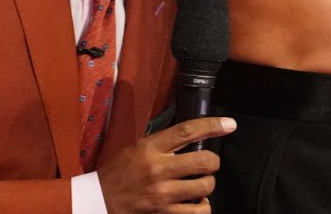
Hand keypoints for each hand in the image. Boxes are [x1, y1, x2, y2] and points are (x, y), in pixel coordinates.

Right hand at [98, 116, 235, 213]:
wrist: (100, 201)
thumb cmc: (120, 172)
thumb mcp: (137, 148)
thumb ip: (163, 142)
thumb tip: (192, 135)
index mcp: (150, 148)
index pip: (187, 132)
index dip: (212, 126)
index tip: (229, 125)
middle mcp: (158, 169)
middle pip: (204, 161)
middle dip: (213, 162)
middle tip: (208, 163)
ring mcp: (163, 194)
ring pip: (205, 186)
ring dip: (207, 184)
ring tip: (199, 183)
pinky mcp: (165, 213)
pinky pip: (199, 211)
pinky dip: (202, 207)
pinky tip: (196, 202)